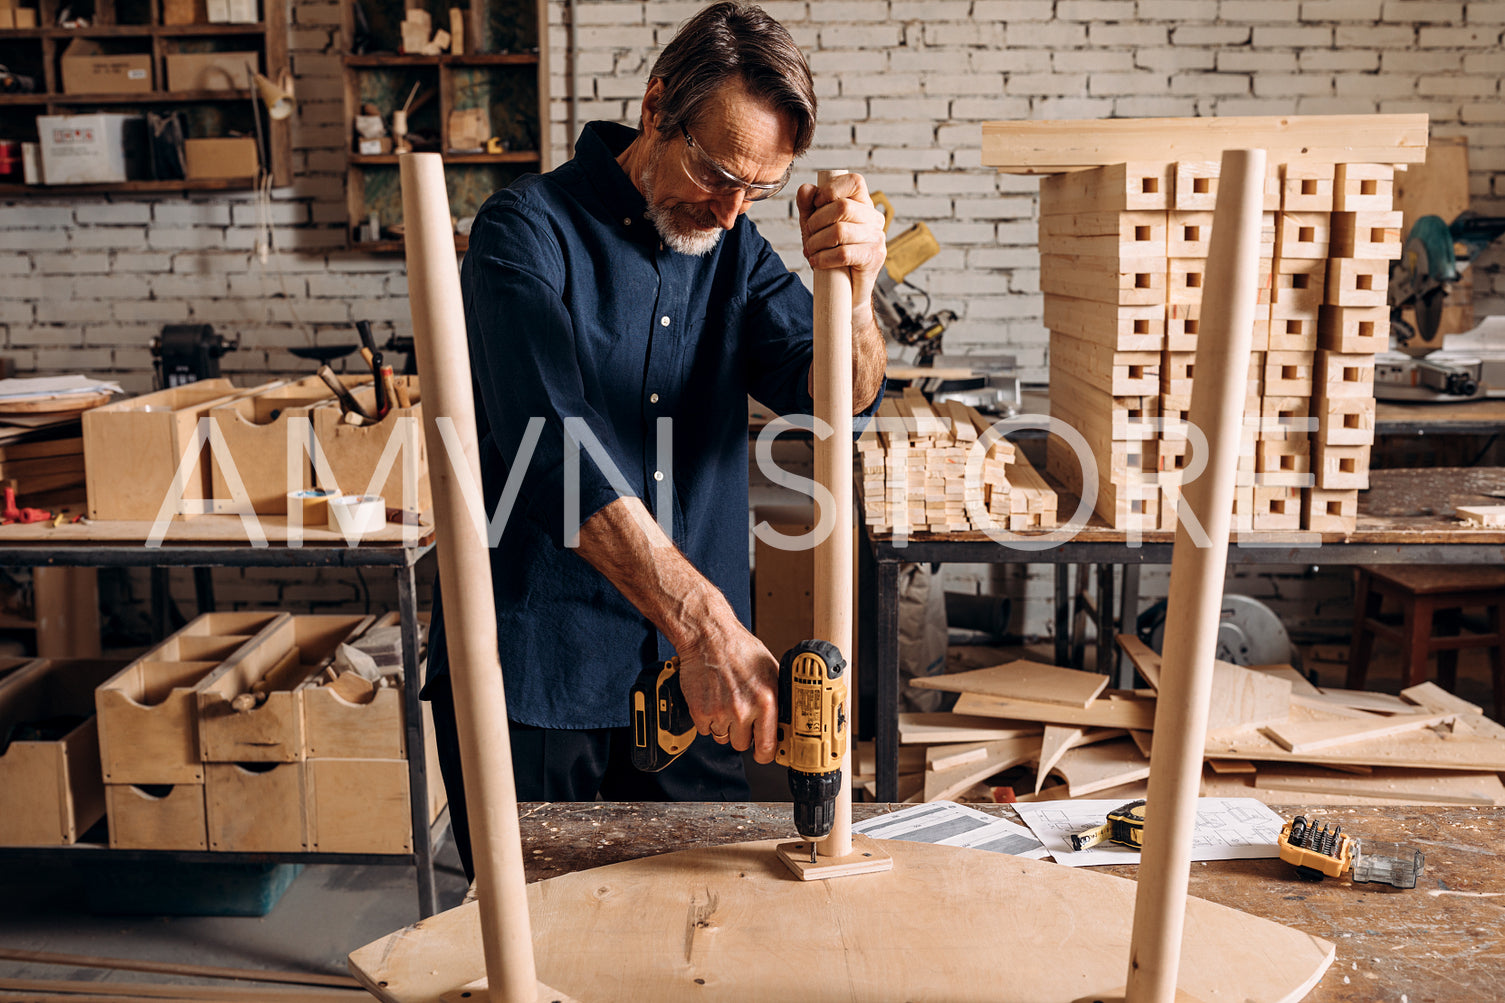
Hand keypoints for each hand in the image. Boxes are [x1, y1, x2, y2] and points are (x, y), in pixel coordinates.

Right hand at [675, 621, 779, 763]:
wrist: (709, 637)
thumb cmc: (740, 649)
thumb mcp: (771, 670)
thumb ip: (778, 698)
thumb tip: (786, 719)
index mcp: (765, 701)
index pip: (768, 746)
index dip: (765, 753)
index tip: (763, 753)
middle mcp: (743, 709)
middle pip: (743, 745)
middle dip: (742, 734)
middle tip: (741, 714)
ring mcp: (719, 712)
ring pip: (723, 738)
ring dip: (724, 726)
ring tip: (726, 701)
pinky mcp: (700, 711)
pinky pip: (706, 730)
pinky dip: (708, 719)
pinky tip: (713, 699)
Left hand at [797, 172, 887, 330]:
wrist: (846, 293)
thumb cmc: (832, 256)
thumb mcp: (816, 227)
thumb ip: (809, 206)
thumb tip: (806, 188)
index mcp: (864, 205)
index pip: (854, 181)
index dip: (831, 189)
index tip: (816, 205)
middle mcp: (874, 219)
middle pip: (842, 206)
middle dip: (817, 221)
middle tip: (809, 236)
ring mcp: (877, 238)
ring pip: (840, 231)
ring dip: (817, 242)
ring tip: (811, 251)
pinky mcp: (874, 258)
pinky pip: (844, 252)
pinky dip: (824, 258)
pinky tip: (817, 262)